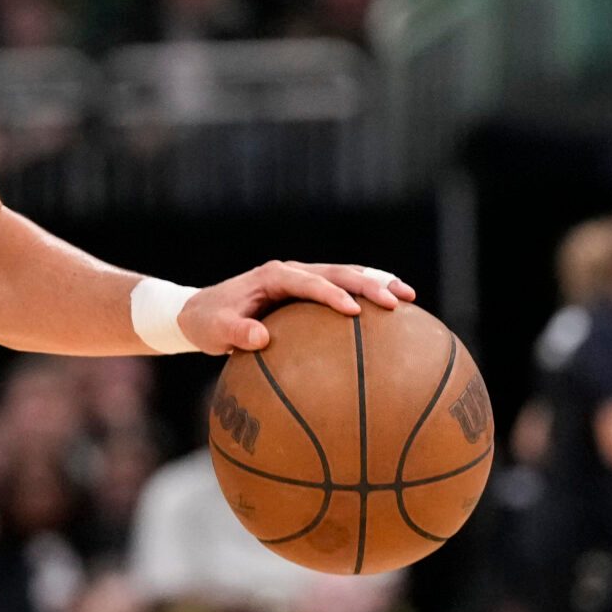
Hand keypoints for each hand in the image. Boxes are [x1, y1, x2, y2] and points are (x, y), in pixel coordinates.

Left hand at [178, 261, 413, 354]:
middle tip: (397, 301)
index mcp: (272, 276)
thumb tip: (260, 339)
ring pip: (347, 274)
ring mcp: (303, 279)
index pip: (308, 282)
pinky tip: (394, 310)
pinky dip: (367, 294)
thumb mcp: (215, 331)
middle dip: (368, 284)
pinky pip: (343, 288)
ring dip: (377, 283)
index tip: (354, 312)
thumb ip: (235, 333)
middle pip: (337, 272)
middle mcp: (292, 272)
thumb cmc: (208, 323)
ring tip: (409, 297)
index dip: (332, 294)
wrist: (201, 312)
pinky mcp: (308, 291)